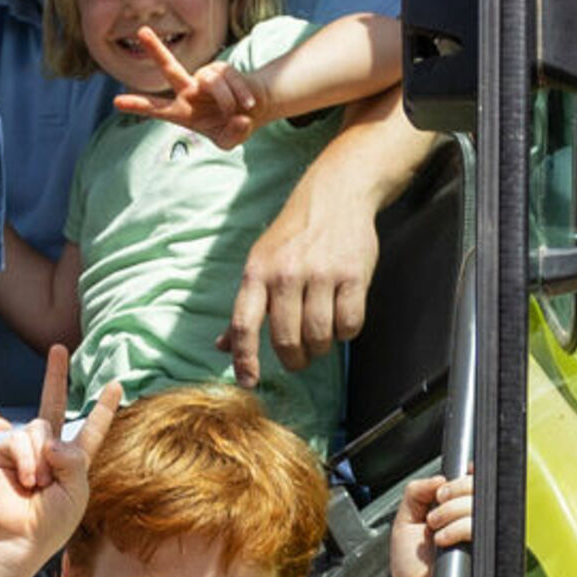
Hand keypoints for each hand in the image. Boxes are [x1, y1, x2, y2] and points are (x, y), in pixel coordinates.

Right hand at [0, 346, 121, 569]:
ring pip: (39, 428)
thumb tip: (49, 439)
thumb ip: (73, 459)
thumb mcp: (77, 490)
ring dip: (43, 460)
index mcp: (74, 460)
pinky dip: (27, 460)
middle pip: (53, 403)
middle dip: (55, 375)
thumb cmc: (51, 523)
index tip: (115, 385)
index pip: (92, 428)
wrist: (19, 539)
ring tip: (39, 486)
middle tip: (59, 348)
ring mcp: (26, 449)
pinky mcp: (4, 453)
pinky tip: (27, 481)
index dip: (103, 408)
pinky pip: (20, 440)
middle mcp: (49, 449)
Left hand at [113, 30, 262, 148]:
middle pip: (170, 68)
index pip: (157, 108)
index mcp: (182, 111)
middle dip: (156, 50)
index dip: (138, 105)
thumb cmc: (234, 127)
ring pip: (211, 81)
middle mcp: (189, 91)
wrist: (253, 109)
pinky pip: (229, 79)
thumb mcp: (230, 141)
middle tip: (141, 31)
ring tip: (236, 112)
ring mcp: (205, 77)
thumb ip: (232, 136)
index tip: (116, 102)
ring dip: (226, 100)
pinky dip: (240, 95)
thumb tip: (237, 117)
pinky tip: (247, 103)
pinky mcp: (222, 68)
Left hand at [220, 192, 378, 386]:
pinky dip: (346, 332)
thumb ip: (245, 307)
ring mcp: (320, 274)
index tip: (248, 381)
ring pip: (319, 337)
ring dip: (320, 348)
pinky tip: (342, 318)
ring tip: (320, 338)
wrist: (335, 195)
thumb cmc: (294, 236)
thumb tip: (223, 346)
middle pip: (285, 340)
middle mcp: (286, 274)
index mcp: (257, 273)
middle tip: (299, 358)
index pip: (244, 325)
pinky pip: (349, 324)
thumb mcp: (260, 263)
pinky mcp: (352, 274)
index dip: (245, 359)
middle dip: (293, 359)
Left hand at [390, 469, 472, 576]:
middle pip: (476, 485)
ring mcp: (478, 531)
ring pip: (477, 504)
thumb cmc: (411, 561)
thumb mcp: (405, 518)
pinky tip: (442, 540)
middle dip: (451, 492)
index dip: (461, 478)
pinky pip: (477, 525)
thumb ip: (416, 492)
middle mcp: (468, 516)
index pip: (470, 479)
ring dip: (450, 512)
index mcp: (454, 506)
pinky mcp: (482, 547)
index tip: (443, 488)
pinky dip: (456, 528)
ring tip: (434, 529)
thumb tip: (439, 478)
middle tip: (433, 512)